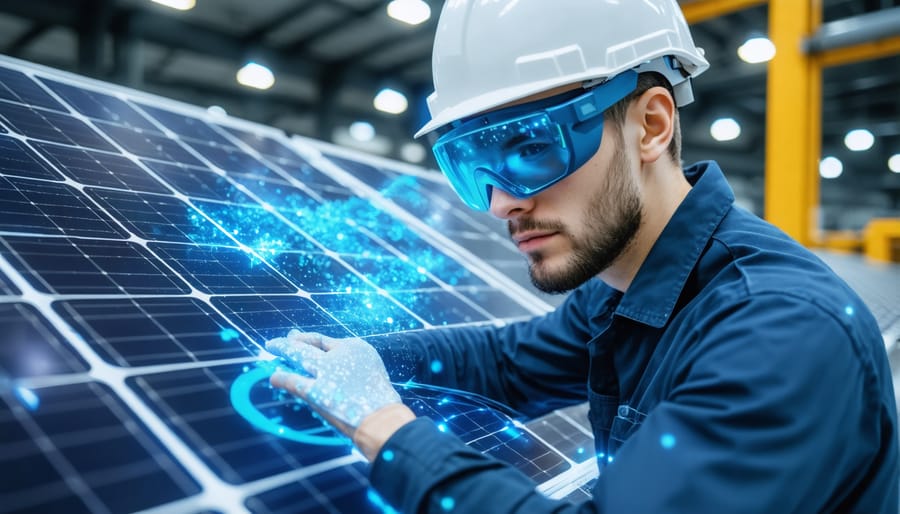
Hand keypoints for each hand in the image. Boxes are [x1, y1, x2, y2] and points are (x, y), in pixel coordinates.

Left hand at [265, 330, 405, 438]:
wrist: (382, 420)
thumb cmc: (379, 401)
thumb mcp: (371, 373)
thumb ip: (351, 367)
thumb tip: (331, 368)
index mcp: (356, 348)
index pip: (325, 340)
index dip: (308, 339)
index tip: (297, 338)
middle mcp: (339, 354)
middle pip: (309, 343)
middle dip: (292, 340)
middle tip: (281, 340)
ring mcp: (326, 371)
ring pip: (297, 354)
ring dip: (282, 350)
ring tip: (271, 347)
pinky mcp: (315, 391)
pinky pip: (291, 380)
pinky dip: (281, 378)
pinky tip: (274, 377)